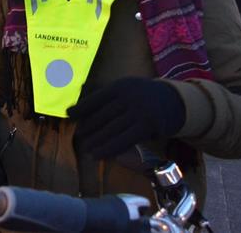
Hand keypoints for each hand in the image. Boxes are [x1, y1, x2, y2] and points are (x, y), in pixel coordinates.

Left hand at [67, 77, 185, 159]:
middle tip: (78, 136)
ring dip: (97, 141)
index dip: (81, 108)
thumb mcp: (125, 88)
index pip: (96, 98)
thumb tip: (77, 108)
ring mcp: (139, 112)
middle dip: (89, 127)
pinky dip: (110, 149)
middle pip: (103, 115)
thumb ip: (105, 96)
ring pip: (113, 130)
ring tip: (87, 148)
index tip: (69, 115)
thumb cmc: (140, 96)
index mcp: (120, 86)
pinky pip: (125, 140)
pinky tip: (100, 154)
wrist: (171, 100)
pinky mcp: (147, 126)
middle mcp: (129, 97)